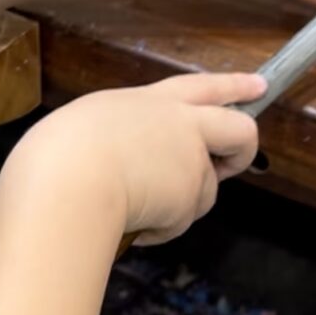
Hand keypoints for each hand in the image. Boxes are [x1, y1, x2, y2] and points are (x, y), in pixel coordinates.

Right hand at [15, 73, 264, 245]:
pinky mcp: (190, 195)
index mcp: (147, 102)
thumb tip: (118, 157)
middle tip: (231, 163)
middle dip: (243, 149)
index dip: (231, 86)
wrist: (67, 183)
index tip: (257, 86)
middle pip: (238, 129)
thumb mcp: (85, 126)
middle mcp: (178, 123)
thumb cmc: (58, 155)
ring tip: (133, 207)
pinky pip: (179, 221)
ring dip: (177, 206)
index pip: (199, 87)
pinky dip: (159, 228)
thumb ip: (117, 135)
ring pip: (204, 190)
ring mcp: (189, 159)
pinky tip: (131, 223)